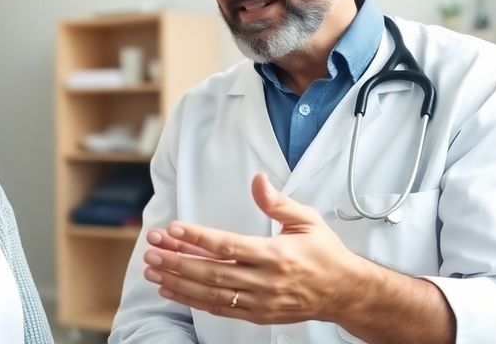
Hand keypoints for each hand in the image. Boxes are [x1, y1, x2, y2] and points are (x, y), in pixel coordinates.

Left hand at [142, 173, 367, 323]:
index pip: (229, 245)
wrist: (344, 292)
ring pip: (211, 293)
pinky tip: (171, 290)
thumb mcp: (307, 220)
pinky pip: (219, 308)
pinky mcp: (257, 315)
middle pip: (212, 272)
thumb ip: (278, 202)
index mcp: (276, 255)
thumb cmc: (325, 254)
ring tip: (152, 269)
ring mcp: (260, 301)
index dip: (198, 238)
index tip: (173, 229)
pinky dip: (192, 300)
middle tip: (151, 250)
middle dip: (177, 260)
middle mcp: (265, 281)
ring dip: (178, 281)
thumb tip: (258, 181)